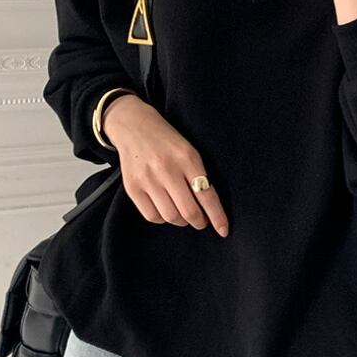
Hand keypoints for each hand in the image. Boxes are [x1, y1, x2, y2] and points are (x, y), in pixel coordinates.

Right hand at [103, 94, 229, 236]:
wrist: (134, 126)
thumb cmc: (167, 141)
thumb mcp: (188, 151)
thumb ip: (198, 176)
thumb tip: (208, 209)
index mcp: (187, 158)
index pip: (206, 194)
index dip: (217, 216)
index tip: (223, 230)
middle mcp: (167, 169)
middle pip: (189, 211)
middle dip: (199, 222)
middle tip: (201, 221)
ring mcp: (148, 179)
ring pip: (171, 216)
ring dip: (181, 221)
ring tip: (183, 214)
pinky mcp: (132, 187)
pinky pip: (152, 216)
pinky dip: (162, 219)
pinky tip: (166, 209)